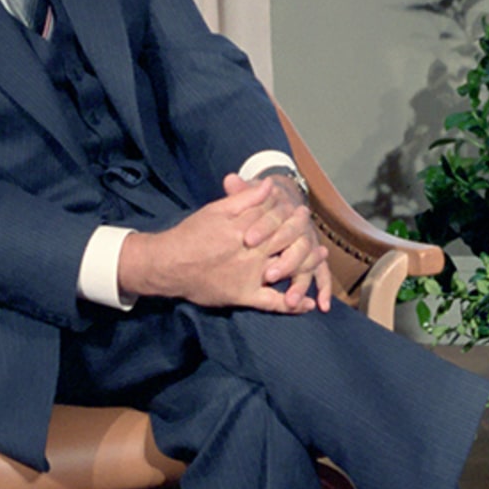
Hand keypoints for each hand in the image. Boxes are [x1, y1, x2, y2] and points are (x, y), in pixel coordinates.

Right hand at [117, 173, 327, 312]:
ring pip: (286, 268)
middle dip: (303, 234)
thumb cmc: (191, 234)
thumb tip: (269, 184)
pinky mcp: (244, 295)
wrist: (168, 264)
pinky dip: (291, 305)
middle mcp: (251, 252)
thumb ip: (244, 197)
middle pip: (286, 241)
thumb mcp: (217, 209)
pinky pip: (272, 302)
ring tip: (320, 256)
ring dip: (307, 263)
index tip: (303, 211)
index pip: (277, 219)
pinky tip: (307, 305)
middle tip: (315, 232)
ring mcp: (250, 275)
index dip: (293, 215)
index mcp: (245, 228)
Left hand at [252, 171, 331, 312]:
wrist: (282, 201)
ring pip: (309, 262)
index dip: (263, 228)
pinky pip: (322, 273)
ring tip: (291, 300)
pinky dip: (324, 288)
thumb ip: (242, 191)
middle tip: (269, 276)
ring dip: (301, 282)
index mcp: (285, 211)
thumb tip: (230, 179)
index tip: (248, 240)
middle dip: (285, 262)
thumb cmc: (261, 203)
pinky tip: (321, 305)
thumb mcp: (251, 194)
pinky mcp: (314, 258)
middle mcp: (300, 228)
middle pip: (297, 244)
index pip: (276, 219)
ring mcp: (309, 244)